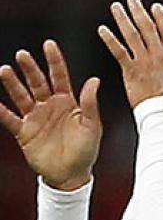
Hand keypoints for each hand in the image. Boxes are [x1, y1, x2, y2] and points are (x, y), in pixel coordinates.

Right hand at [0, 41, 100, 190]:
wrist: (71, 175)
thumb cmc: (86, 150)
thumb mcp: (92, 126)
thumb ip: (90, 103)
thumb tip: (95, 80)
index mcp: (68, 102)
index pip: (60, 76)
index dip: (54, 61)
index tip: (49, 44)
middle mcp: (49, 106)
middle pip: (38, 82)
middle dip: (30, 68)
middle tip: (22, 54)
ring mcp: (35, 117)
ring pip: (21, 96)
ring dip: (13, 83)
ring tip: (5, 70)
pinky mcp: (24, 132)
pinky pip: (9, 118)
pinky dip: (0, 110)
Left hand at [98, 0, 162, 110]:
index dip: (161, 18)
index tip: (155, 7)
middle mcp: (159, 56)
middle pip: (148, 28)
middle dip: (139, 12)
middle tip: (132, 0)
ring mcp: (144, 63)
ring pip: (132, 35)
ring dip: (123, 19)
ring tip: (116, 7)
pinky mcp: (131, 72)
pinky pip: (119, 52)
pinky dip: (110, 40)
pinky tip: (103, 29)